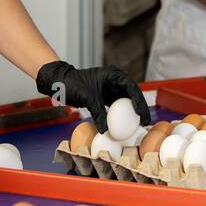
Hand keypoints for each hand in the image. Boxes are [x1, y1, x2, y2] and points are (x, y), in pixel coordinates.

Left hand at [36, 60, 150, 134]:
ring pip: (126, 101)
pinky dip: (122, 115)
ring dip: (133, 112)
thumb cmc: (72, 83)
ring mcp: (111, 88)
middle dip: (140, 108)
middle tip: (146, 122)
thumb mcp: (87, 97)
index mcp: (113, 75)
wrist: (59, 82)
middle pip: (132, 94)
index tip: (141, 113)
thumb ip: (98, 113)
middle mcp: (115, 80)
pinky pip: (117, 106)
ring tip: (140, 125)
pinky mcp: (105, 97)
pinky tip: (126, 125)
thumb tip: (105, 130)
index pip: (131, 87)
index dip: (138, 101)